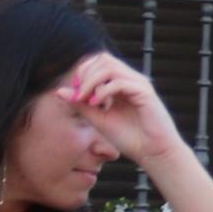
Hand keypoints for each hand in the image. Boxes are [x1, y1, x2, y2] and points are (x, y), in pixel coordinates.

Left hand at [59, 52, 186, 165]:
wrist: (153, 153)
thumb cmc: (130, 138)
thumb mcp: (98, 119)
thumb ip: (81, 105)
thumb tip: (59, 91)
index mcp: (121, 84)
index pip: (99, 62)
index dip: (83, 72)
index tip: (76, 93)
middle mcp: (131, 80)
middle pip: (103, 59)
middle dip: (86, 74)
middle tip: (79, 96)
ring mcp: (138, 84)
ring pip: (110, 66)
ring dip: (92, 81)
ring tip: (87, 100)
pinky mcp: (145, 93)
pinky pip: (119, 82)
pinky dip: (104, 91)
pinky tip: (98, 105)